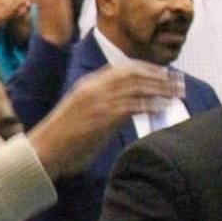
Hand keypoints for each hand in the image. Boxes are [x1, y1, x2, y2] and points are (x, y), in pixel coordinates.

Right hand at [24, 61, 184, 178]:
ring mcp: (97, 102)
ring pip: (137, 87)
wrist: (42, 151)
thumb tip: (126, 110)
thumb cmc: (61, 139)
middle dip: (160, 76)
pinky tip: (163, 107)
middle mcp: (94, 88)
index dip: (147, 69)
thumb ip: (102, 106)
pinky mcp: (102, 118)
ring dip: (161, 89)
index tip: (164, 73)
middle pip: (134, 74)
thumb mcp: (81, 113)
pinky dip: (151, 105)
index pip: (123, 68)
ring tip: (178, 93)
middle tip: (179, 81)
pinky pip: (133, 106)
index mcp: (88, 85)